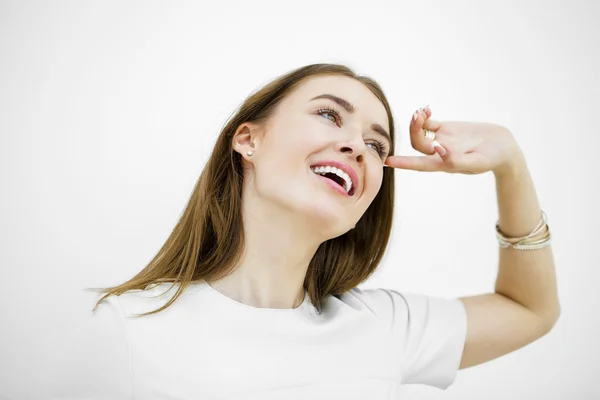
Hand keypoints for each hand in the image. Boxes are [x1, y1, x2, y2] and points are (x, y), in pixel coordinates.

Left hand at [384, 106, 525, 175]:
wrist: (505, 147)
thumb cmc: (493, 159)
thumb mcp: (476, 162)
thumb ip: (455, 160)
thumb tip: (437, 150)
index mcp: (444, 164)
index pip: (419, 164)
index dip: (404, 163)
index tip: (388, 161)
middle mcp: (439, 152)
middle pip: (418, 143)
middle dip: (414, 129)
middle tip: (419, 116)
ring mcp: (442, 139)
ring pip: (421, 131)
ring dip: (417, 121)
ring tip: (422, 111)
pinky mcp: (448, 128)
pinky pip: (429, 123)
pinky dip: (424, 116)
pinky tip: (425, 109)